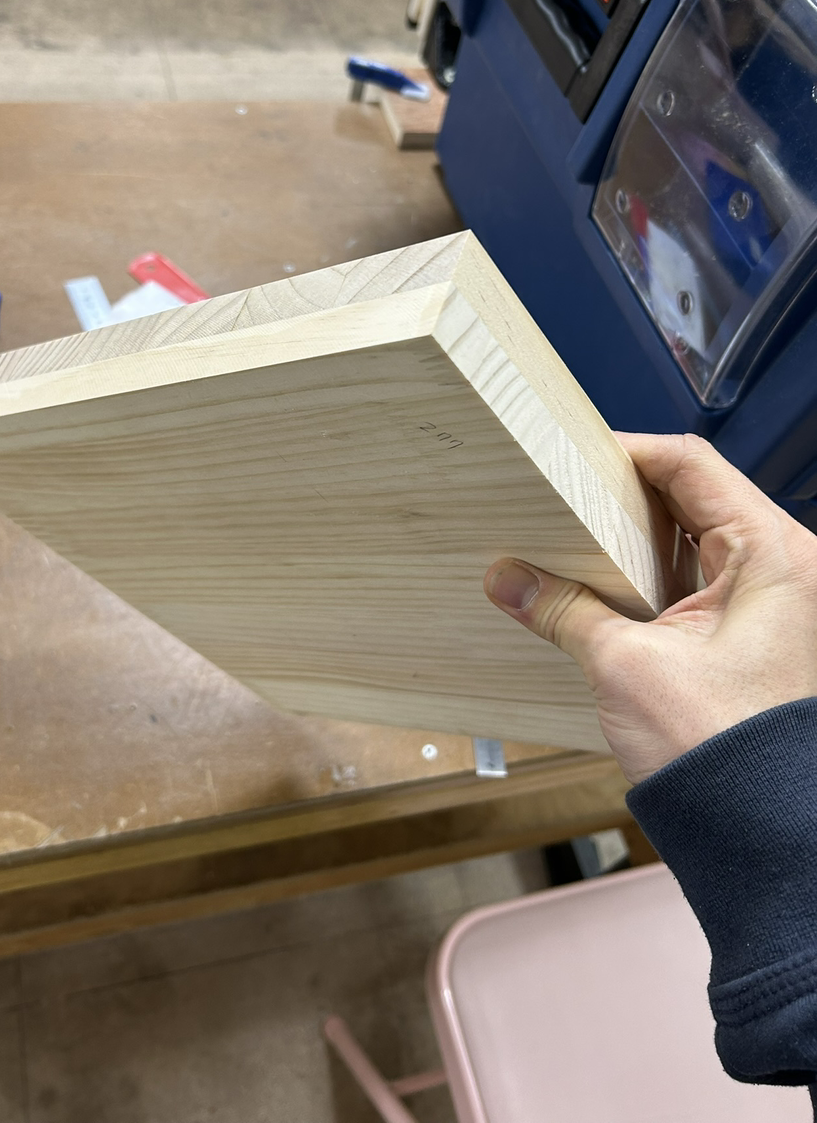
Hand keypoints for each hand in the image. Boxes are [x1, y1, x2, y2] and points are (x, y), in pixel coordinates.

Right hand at [484, 433, 816, 783]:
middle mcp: (787, 569)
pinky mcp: (758, 634)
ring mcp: (776, 603)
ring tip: (574, 539)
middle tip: (563, 497)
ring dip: (635, 538)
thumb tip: (507, 578)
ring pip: (696, 538)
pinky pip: (701, 579)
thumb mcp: (627, 667)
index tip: (572, 459)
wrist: (764, 841)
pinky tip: (604, 586)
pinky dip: (652, 576)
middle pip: (695, 496)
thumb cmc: (726, 758)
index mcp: (776, 555)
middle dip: (624, 497)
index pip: (693, 465)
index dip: (627, 453)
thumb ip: (563, 609)